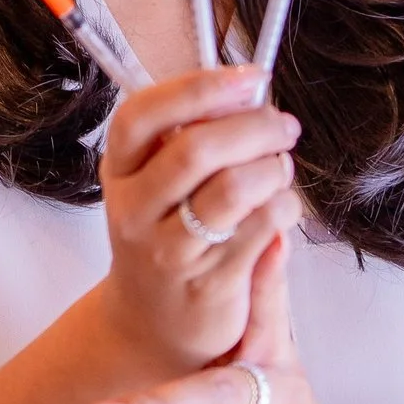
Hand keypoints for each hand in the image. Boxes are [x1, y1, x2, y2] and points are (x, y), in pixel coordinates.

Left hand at [77, 241, 403, 403]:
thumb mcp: (237, 388)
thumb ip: (204, 356)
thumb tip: (144, 321)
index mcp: (266, 339)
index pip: (249, 285)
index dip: (228, 251)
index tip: (203, 213)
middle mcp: (279, 361)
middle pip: (227, 329)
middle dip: (166, 332)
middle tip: (118, 327)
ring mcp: (287, 402)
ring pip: (218, 393)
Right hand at [95, 65, 301, 383]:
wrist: (152, 324)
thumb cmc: (167, 235)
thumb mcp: (156, 183)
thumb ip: (189, 137)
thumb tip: (248, 92)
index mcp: (120, 171)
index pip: (142, 116)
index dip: (200, 88)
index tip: (251, 79)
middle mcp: (135, 211)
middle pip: (196, 150)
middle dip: (254, 127)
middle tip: (283, 126)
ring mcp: (169, 252)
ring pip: (234, 189)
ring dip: (273, 168)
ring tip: (281, 168)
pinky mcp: (208, 286)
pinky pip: (260, 228)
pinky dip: (284, 206)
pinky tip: (281, 207)